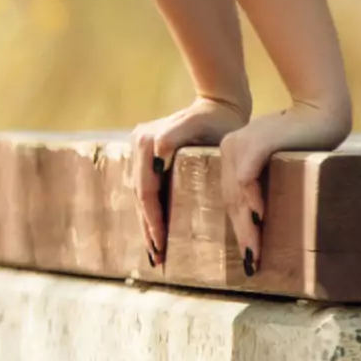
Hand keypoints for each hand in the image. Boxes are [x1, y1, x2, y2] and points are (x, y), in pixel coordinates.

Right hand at [131, 97, 247, 267]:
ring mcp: (141, 151)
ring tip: (155, 249)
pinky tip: (157, 227)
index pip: (146, 190)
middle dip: (148, 228)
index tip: (161, 243)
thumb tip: (157, 148)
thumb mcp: (199, 125)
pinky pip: (147, 188)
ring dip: (147, 222)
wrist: (221, 102)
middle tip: (156, 258)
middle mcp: (138, 146)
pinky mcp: (150, 155)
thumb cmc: (218, 118)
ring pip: (141, 195)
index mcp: (147, 143)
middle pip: (140, 196)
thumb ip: (175, 134)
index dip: (152, 219)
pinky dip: (151, 210)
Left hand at [210, 99, 353, 272]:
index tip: (245, 252)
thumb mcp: (274, 159)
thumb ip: (260, 179)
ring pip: (236, 193)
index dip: (237, 225)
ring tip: (255, 250)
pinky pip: (246, 178)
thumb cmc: (302, 137)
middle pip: (230, 198)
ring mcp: (238, 144)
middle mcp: (229, 147)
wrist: (321, 112)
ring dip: (246, 225)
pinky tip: (260, 221)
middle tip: (250, 261)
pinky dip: (252, 200)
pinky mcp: (255, 143)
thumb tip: (258, 214)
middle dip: (241, 233)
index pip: (229, 196)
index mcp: (230, 151)